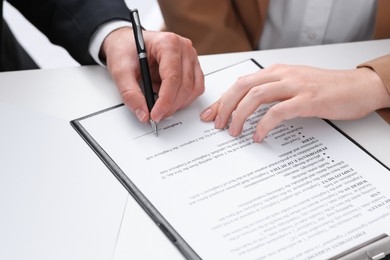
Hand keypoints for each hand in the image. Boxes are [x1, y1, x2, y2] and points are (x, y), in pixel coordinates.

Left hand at [101, 27, 203, 122]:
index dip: (165, 100)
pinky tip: (168, 97)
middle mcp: (184, 48)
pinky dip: (183, 99)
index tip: (155, 114)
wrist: (127, 43)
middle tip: (155, 115)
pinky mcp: (192, 67)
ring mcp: (191, 57)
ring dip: (178, 104)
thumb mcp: (121, 70)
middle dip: (171, 106)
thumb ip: (130, 93)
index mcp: (168, 43)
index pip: (173, 78)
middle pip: (185, 85)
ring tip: (160, 105)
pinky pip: (195, 88)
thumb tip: (143, 113)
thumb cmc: (126, 49)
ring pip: (193, 89)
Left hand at [200, 64, 389, 141]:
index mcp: (277, 71)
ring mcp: (295, 86)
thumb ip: (272, 93)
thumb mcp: (293, 85)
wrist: (358, 87)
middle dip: (225, 106)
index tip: (211, 114)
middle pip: (243, 86)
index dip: (223, 99)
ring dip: (239, 115)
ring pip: (256, 96)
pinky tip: (258, 136)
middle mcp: (282, 75)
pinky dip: (264, 124)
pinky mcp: (308, 100)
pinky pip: (278, 111)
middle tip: (217, 125)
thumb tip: (247, 109)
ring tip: (233, 132)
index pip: (241, 83)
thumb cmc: (326, 88)